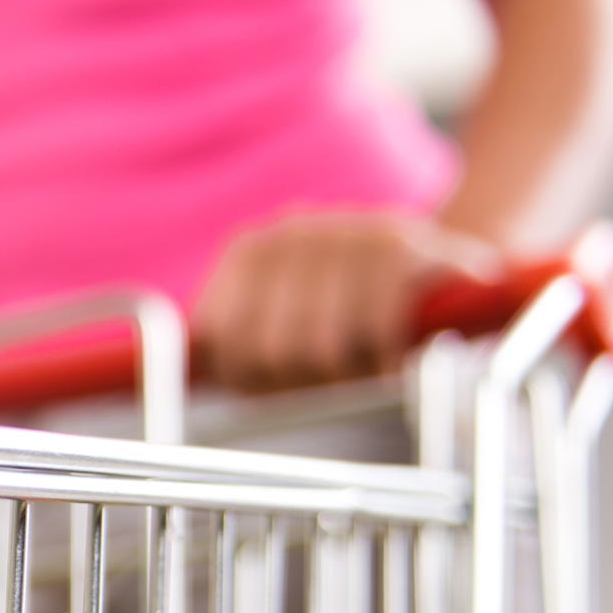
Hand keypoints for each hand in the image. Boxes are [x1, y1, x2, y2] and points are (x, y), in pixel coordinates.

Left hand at [193, 213, 500, 389]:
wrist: (445, 271)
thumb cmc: (351, 315)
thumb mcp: (282, 325)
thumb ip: (227, 347)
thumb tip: (167, 367)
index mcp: (253, 250)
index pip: (223, 341)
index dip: (256, 378)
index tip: (286, 380)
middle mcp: (295, 231)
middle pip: (271, 351)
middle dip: (305, 382)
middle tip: (337, 380)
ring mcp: (351, 232)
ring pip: (322, 348)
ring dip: (349, 377)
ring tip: (367, 368)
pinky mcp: (407, 248)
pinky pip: (375, 331)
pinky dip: (384, 362)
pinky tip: (392, 363)